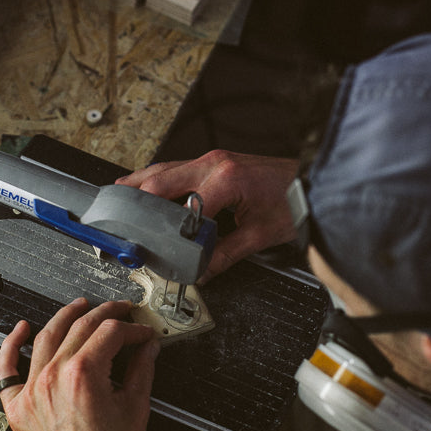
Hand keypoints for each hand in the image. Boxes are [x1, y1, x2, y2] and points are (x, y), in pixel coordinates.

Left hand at [0, 299, 159, 430]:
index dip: (132, 328)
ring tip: (80, 307)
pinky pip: (6, 370)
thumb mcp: (135, 409)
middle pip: (80, 328)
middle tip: (121, 313)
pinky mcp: (18, 408)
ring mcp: (31, 391)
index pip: (111, 332)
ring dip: (65, 317)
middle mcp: (53, 377)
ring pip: (46, 338)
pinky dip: (11, 346)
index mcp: (84, 374)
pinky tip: (21, 330)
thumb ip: (142, 371)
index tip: (142, 333)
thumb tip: (147, 350)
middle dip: (106, 315)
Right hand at [117, 151, 299, 281]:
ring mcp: (214, 159)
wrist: (312, 183)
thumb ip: (227, 254)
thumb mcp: (261, 235)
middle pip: (161, 179)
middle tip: (118, 216)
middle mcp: (215, 164)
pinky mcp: (217, 160)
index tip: (158, 249)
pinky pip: (178, 166)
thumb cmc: (294, 201)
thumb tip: (203, 271)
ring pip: (165, 167)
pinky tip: (147, 185)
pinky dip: (159, 177)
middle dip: (136, 198)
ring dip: (141, 182)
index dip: (168, 232)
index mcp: (225, 180)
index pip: (183, 209)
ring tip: (119, 196)